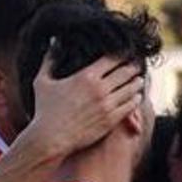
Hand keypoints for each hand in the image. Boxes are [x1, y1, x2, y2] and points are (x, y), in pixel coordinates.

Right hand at [26, 47, 144, 155]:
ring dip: (136, 83)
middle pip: (125, 72)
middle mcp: (100, 89)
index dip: (121, 54)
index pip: (112, 59)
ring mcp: (107, 105)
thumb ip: (49, 60)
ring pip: (130, 89)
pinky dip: (135, 100)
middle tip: (137, 64)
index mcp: (86, 76)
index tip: (125, 53)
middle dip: (132, 67)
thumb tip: (53, 42)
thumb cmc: (44, 110)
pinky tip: (136, 97)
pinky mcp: (110, 120)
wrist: (51, 138)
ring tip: (139, 80)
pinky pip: (130, 106)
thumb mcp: (42, 81)